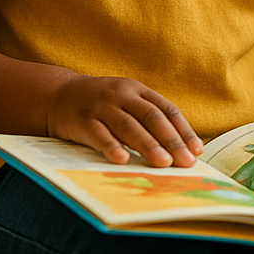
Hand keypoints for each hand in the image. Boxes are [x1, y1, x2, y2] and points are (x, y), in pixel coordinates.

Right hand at [47, 75, 203, 166]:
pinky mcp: (82, 120)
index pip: (167, 109)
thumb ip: (148, 119)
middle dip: (171, 140)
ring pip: (128, 126)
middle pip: (151, 117)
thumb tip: (178, 148)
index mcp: (138, 90)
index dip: (183, 130)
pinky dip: (111, 146)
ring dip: (147, 145)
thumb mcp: (127, 102)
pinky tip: (122, 159)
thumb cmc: (102, 105)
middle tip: (184, 162)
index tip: (196, 151)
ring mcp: (101, 106)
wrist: (58, 95)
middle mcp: (122, 95)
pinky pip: (98, 134)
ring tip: (163, 163)